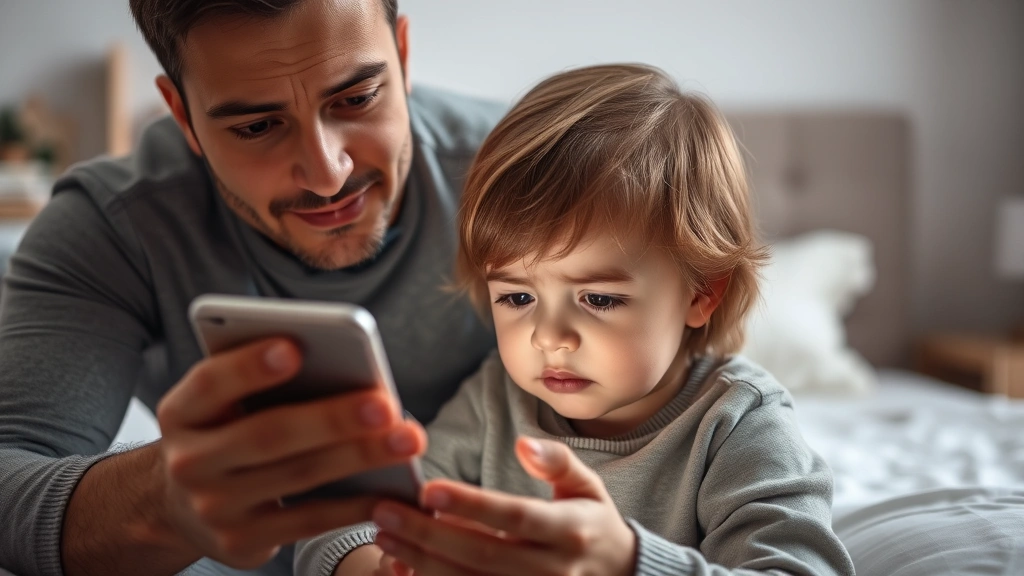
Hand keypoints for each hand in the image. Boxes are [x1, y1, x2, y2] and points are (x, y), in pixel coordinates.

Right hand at [156, 338, 426, 568]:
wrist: (181, 506)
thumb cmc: (225, 432)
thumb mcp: (221, 404)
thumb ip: (259, 381)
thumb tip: (341, 361)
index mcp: (181, 412)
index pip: (211, 383)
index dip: (250, 367)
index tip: (294, 348)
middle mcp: (189, 462)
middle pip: (268, 434)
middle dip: (332, 418)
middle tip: (384, 403)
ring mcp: (214, 507)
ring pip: (298, 476)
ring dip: (360, 456)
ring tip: (407, 438)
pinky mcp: (242, 543)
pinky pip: (310, 521)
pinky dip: (355, 504)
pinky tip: (392, 489)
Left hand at [371, 437, 636, 575]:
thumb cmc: (591, 524)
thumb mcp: (588, 485)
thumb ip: (557, 461)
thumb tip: (523, 444)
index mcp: (569, 530)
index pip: (513, 516)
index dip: (470, 504)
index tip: (428, 488)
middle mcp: (552, 570)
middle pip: (482, 554)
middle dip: (429, 535)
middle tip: (385, 513)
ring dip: (422, 564)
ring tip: (385, 539)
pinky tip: (403, 568)